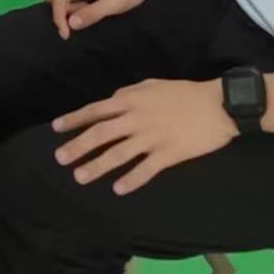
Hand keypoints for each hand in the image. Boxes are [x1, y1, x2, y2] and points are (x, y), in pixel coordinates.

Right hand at [44, 0, 165, 37]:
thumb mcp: (114, 4)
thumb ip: (92, 14)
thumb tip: (70, 24)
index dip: (59, 18)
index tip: (67, 36)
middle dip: (60, 11)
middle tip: (79, 21)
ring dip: (65, 6)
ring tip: (85, 12)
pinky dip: (70, 1)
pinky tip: (86, 5)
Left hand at [53, 79, 235, 194]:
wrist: (217, 106)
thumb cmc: (183, 92)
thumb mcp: (152, 85)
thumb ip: (129, 92)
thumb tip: (111, 100)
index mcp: (130, 100)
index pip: (96, 110)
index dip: (74, 120)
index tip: (56, 129)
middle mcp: (136, 119)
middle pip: (100, 134)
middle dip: (78, 146)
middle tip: (60, 158)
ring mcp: (151, 138)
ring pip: (118, 154)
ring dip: (97, 167)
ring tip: (80, 177)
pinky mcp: (168, 155)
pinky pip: (145, 170)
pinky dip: (130, 180)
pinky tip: (118, 189)